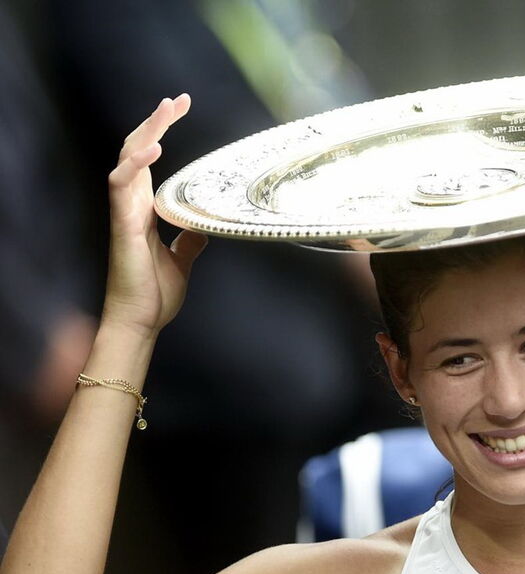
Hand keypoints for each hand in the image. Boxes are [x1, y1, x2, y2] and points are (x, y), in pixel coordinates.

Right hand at [102, 95, 207, 336]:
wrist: (141, 321)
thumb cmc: (155, 293)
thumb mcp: (182, 260)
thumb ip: (189, 240)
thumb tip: (202, 227)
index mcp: (145, 209)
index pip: (149, 160)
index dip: (160, 132)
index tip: (181, 108)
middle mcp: (132, 205)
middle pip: (137, 150)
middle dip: (156, 122)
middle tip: (178, 100)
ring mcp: (124, 213)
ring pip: (128, 160)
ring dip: (146, 132)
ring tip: (166, 110)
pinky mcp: (123, 225)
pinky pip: (121, 187)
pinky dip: (135, 165)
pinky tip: (152, 150)